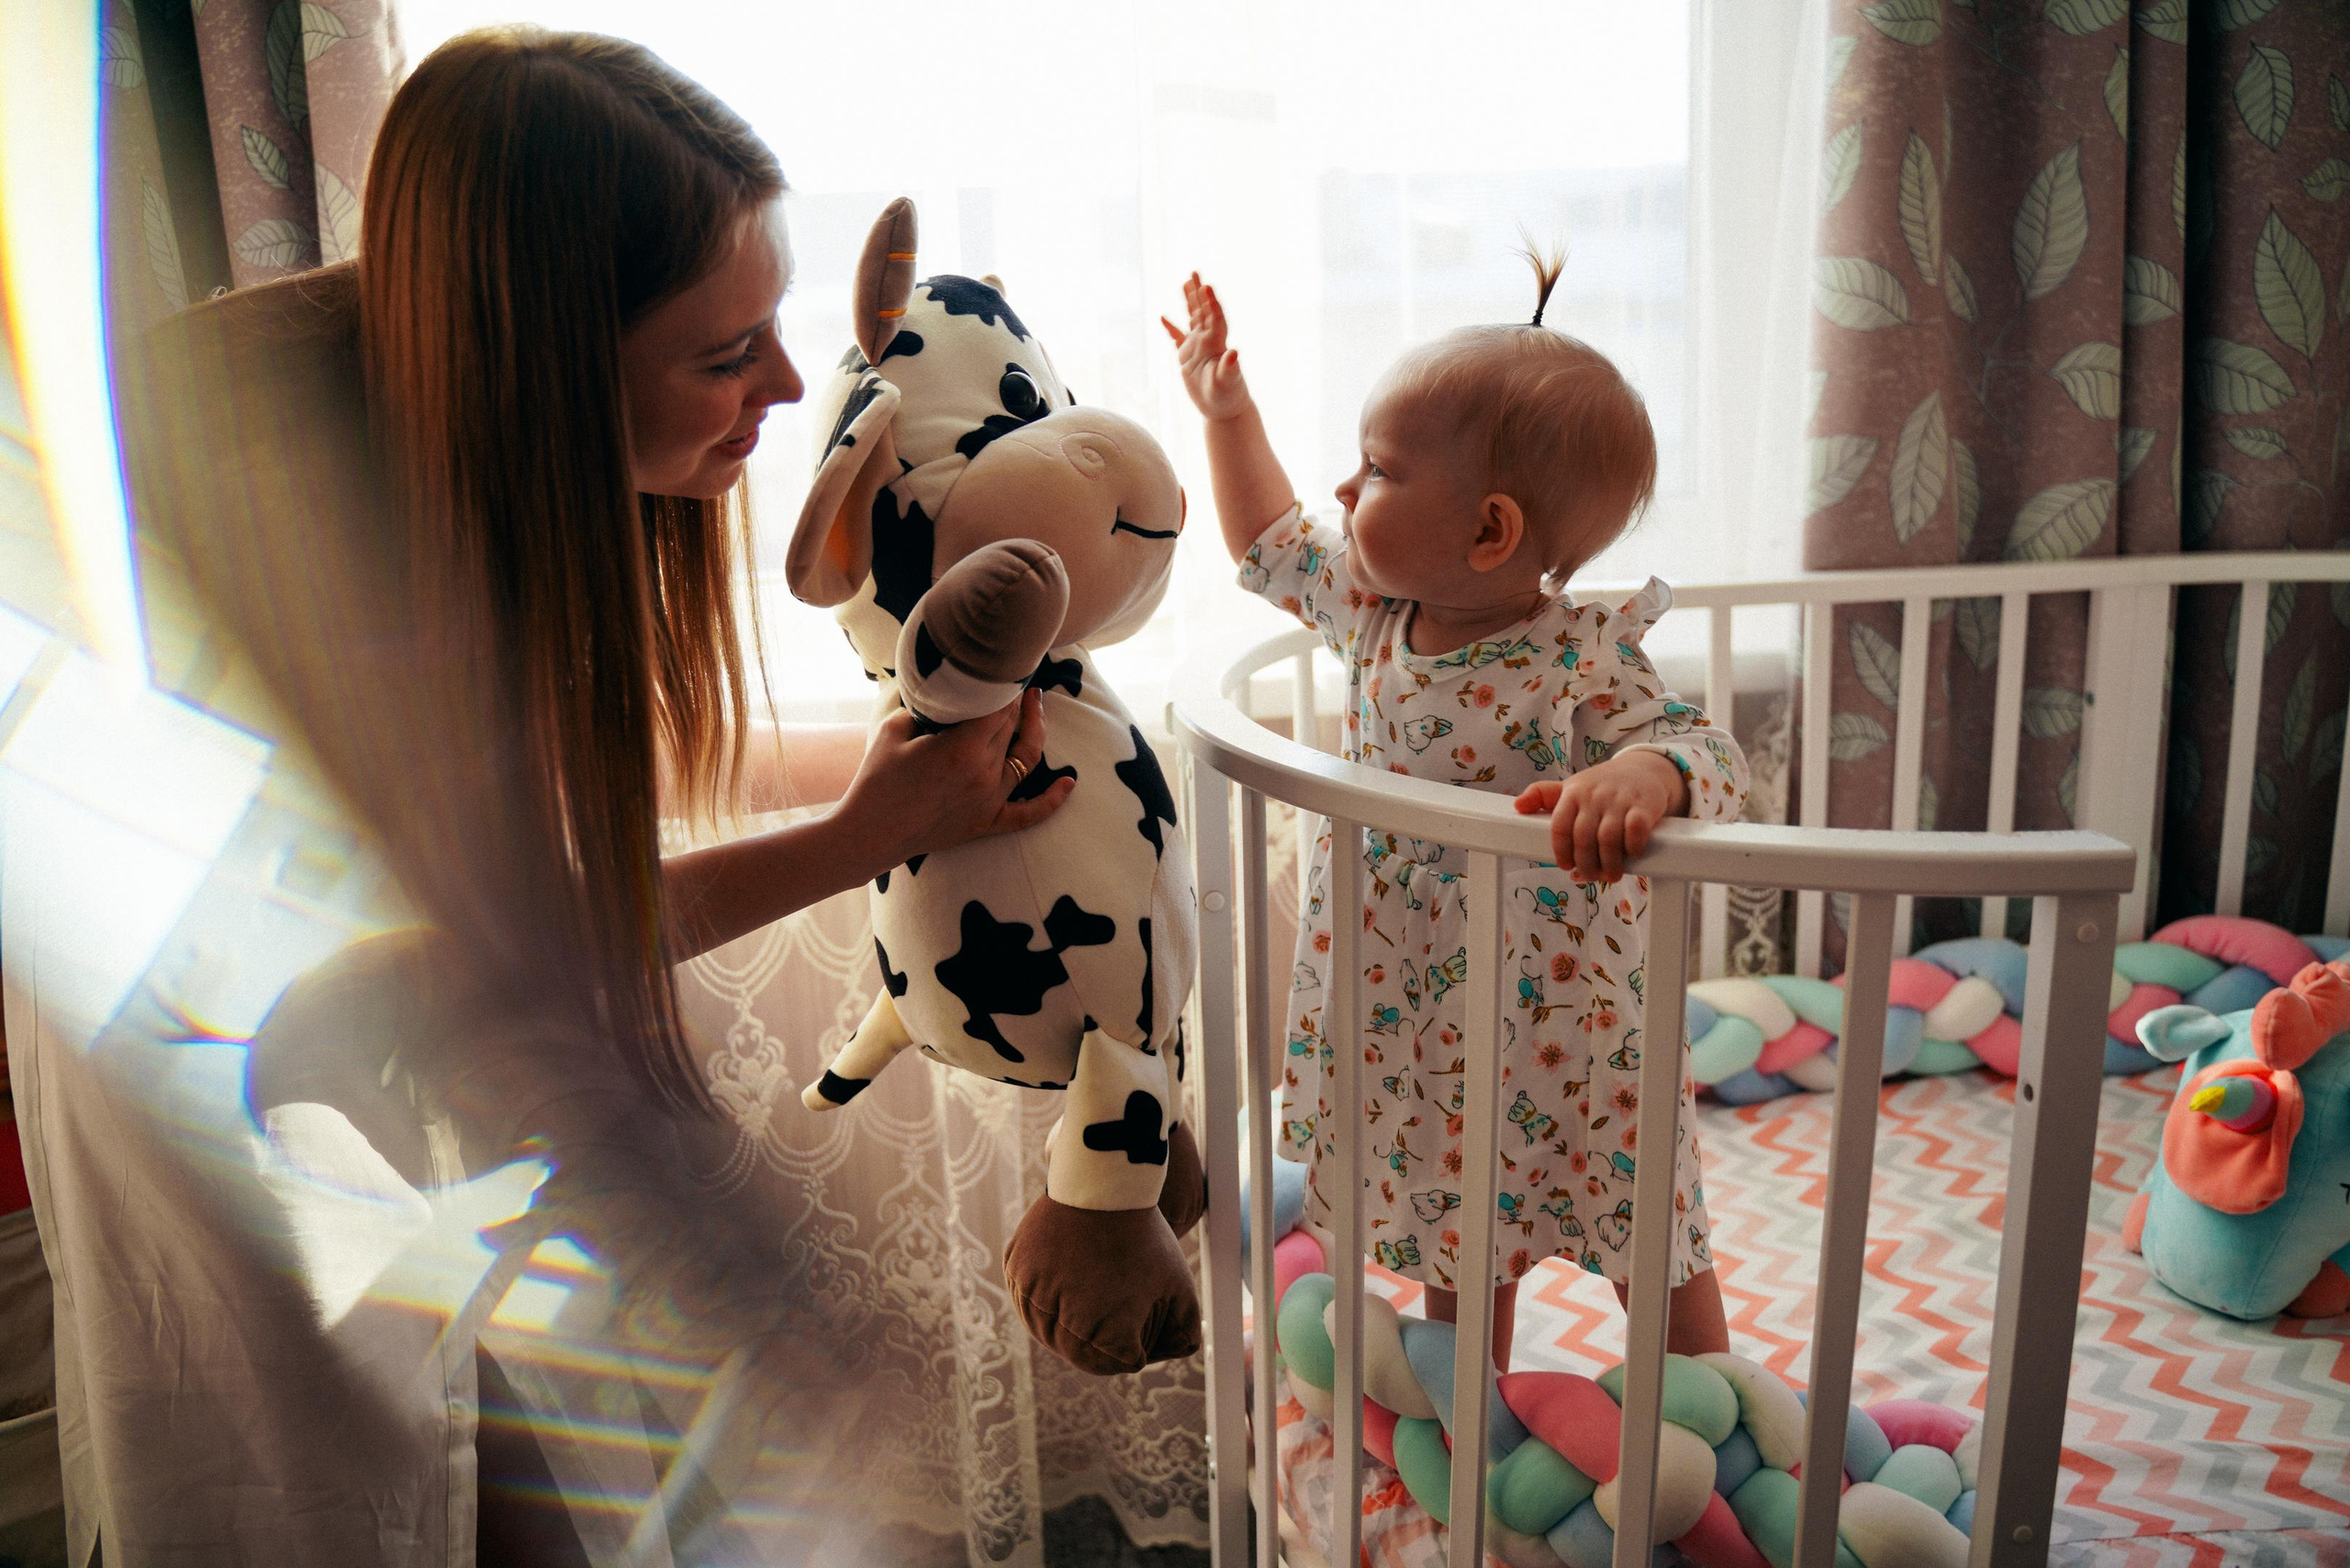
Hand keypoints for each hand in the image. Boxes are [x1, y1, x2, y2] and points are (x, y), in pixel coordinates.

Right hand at [836, 688, 1071, 866]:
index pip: (997, 706)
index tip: (1004, 664)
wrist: (869, 834)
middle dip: (1015, 700)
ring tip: (1036, 704)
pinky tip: (1070, 782)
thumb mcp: (894, 729)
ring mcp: (990, 801)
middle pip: (1012, 726)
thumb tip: (943, 691)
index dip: (1003, 683)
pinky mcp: (988, 823)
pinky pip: (1029, 814)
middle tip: (1014, 677)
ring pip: (1026, 758)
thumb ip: (924, 706)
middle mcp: (984, 773)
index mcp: (962, 748)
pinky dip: (1053, 800)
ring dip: (1035, 729)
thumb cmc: (876, 780)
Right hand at [1160, 273, 1252, 421]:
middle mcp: (1208, 341)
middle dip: (1198, 292)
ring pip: (1192, 319)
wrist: (1224, 410)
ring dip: (1189, 302)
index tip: (1206, 286)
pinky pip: (1178, 338)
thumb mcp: (1228, 383)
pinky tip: (1163, 317)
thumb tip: (1234, 353)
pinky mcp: (1188, 358)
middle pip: (1203, 311)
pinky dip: (1171, 328)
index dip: (1210, 302)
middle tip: (1194, 272)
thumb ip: (1230, 368)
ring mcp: (1198, 348)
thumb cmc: (1228, 397)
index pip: (1214, 317)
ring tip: (1185, 283)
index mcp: (1217, 344)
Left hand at [1514, 751, 1687, 881]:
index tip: (1565, 866)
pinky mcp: (1644, 806)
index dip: (1561, 850)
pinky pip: (1635, 830)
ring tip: (1609, 876)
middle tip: (1589, 876)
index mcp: (1573, 793)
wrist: (1643, 769)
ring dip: (1608, 863)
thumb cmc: (1601, 786)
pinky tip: (1630, 856)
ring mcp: (1619, 800)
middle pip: (1583, 837)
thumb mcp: (1571, 786)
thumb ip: (1543, 795)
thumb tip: (1517, 807)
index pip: (1560, 825)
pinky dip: (1632, 848)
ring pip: (1608, 837)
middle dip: (1585, 863)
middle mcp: (1594, 796)